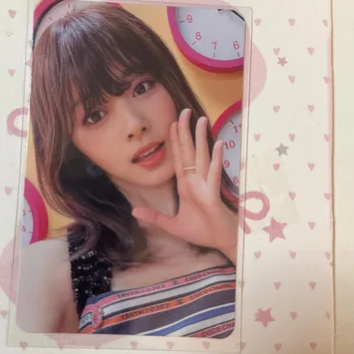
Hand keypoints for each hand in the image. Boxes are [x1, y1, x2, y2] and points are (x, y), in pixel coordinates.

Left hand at [132, 109, 237, 263]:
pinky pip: (214, 173)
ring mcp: (205, 185)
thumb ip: (154, 217)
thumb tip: (134, 212)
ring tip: (201, 120)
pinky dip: (216, 159)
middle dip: (185, 132)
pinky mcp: (213, 193)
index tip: (172, 123)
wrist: (220, 241)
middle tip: (184, 111)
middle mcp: (195, 181)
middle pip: (188, 152)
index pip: (178, 159)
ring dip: (201, 138)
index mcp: (186, 186)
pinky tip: (218, 144)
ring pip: (201, 156)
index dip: (175, 141)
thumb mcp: (172, 225)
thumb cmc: (201, 231)